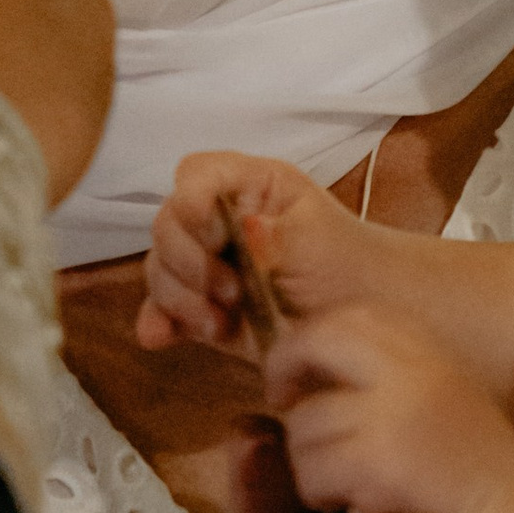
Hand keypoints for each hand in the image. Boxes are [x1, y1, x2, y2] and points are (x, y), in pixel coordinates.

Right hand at [139, 150, 382, 356]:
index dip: (193, 204)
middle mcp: (214, 218)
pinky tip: (162, 337)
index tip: (218, 237)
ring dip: (182, 300)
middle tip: (234, 293)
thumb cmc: (343, 262)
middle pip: (166, 226)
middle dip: (192, 264)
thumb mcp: (318, 236)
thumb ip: (277, 230)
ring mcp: (202, 263)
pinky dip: (157, 322)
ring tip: (221, 323)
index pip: (194, 175)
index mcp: (244, 185)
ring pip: (159, 270)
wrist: (357, 314)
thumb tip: (245, 229)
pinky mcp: (197, 306)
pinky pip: (158, 310)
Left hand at [264, 303, 513, 512]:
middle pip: (320, 336)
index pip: (356, 315)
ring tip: (345, 488)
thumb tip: (316, 367)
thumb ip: (393, 384)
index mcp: (436, 355)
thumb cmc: (479, 494)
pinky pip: (312, 468)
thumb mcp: (443, 413)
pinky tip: (354, 511)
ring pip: (304, 421)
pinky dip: (320, 496)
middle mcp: (419, 368)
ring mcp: (400, 410)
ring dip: (307, 460)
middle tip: (280, 403)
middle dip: (286, 365)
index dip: (313, 338)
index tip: (300, 375)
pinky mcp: (382, 459)